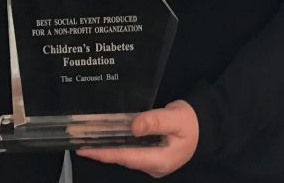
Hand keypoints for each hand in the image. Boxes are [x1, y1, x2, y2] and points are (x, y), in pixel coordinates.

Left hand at [76, 100, 198, 177]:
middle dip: (100, 151)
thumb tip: (133, 126)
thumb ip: (155, 121)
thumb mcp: (175, 117)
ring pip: (124, 156)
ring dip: (106, 148)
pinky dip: (116, 145)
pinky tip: (104, 137)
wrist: (205, 127)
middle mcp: (153, 166)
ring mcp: (151, 163)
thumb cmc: (191, 122)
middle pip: (122, 158)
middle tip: (78, 141)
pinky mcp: (150, 157)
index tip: (85, 149)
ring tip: (86, 138)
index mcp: (160, 160)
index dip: (105, 153)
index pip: (126, 157)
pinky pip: (129, 152)